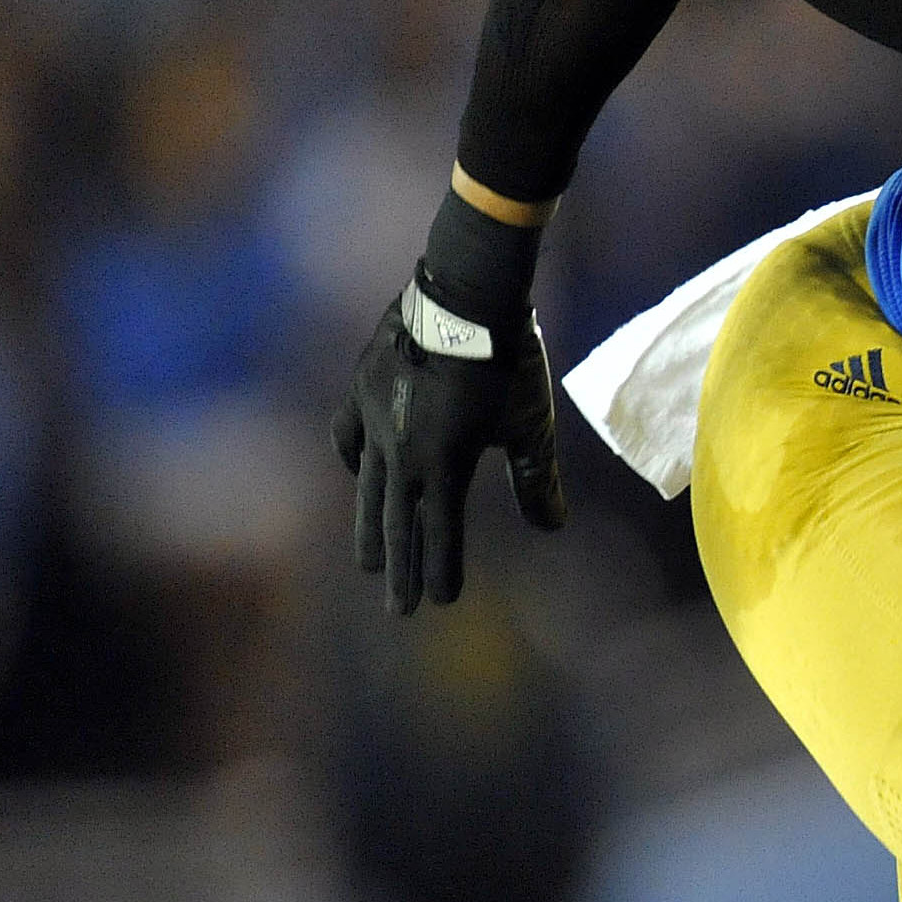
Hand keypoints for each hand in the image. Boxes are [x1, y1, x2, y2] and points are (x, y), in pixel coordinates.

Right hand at [330, 271, 565, 612]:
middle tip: (396, 611)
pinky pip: (349, 436)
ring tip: (369, 561)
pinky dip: (353, 460)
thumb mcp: (530, 423)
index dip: (440, 570)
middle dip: (399, 568)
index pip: (439, 533)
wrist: (465, 290)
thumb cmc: (507, 360)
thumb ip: (537, 478)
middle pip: (396, 522)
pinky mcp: (362, 388)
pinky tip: (357, 473)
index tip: (440, 602)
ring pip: (369, 486)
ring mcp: (375, 419)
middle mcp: (402, 451)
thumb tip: (552, 527)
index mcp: (444, 464)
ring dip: (371, 526)